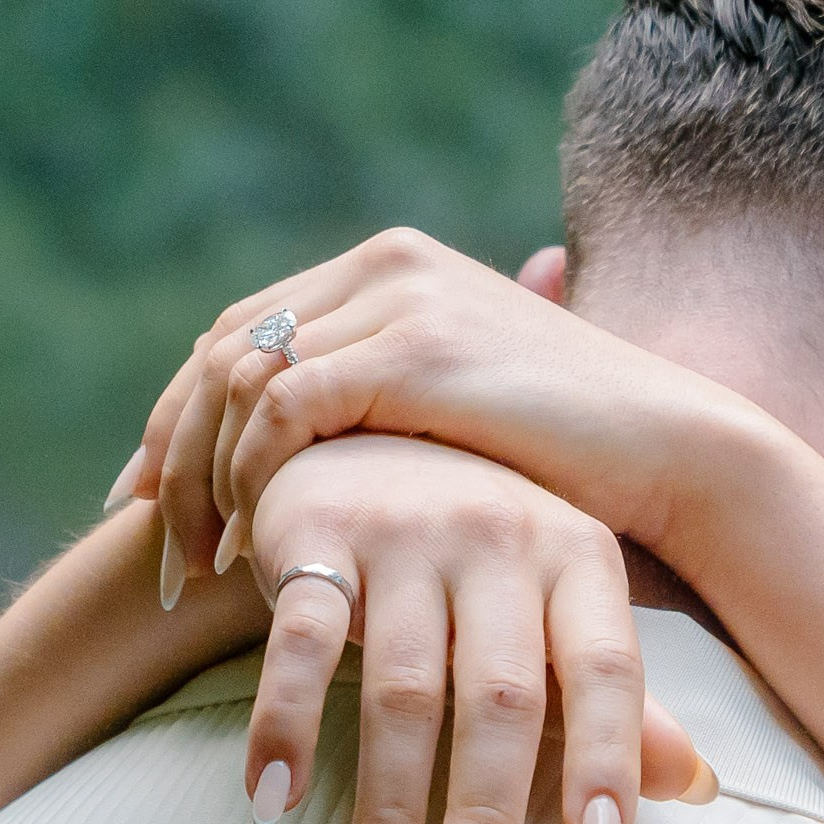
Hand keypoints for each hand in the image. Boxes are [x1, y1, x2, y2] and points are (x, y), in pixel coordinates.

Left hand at [105, 228, 768, 596]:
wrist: (678, 453)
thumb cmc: (577, 462)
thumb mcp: (459, 419)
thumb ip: (382, 410)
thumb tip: (305, 462)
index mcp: (391, 269)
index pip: (242, 332)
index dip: (178, 419)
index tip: (147, 502)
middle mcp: (386, 264)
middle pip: (222, 348)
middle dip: (168, 449)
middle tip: (145, 538)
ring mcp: (403, 297)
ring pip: (238, 376)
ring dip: (199, 472)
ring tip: (198, 559)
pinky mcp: (419, 350)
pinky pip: (284, 406)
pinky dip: (251, 473)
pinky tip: (255, 538)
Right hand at [241, 433, 713, 823]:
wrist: (369, 426)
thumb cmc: (481, 551)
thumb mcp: (559, 605)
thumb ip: (614, 701)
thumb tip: (699, 788)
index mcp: (578, 555)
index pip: (606, 668)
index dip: (607, 758)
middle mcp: (500, 535)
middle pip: (500, 698)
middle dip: (484, 820)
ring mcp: (405, 531)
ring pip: (401, 690)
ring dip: (386, 811)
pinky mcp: (314, 533)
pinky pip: (300, 642)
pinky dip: (282, 727)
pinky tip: (271, 808)